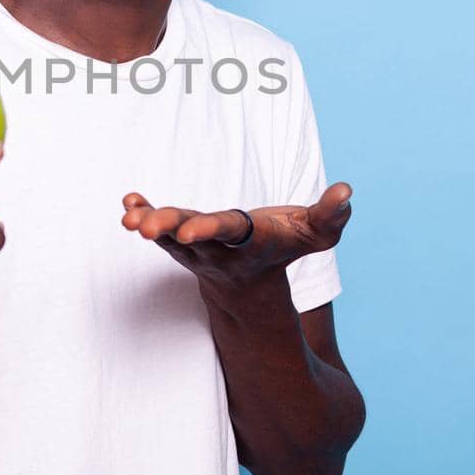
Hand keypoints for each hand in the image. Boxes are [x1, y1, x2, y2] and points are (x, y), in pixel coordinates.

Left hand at [119, 182, 353, 292]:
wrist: (252, 284)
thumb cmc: (285, 245)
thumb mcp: (315, 234)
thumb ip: (330, 214)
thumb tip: (346, 191)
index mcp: (250, 241)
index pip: (228, 232)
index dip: (207, 229)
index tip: (187, 232)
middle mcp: (218, 247)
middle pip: (191, 237)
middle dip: (169, 230)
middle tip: (145, 230)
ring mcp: (194, 245)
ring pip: (167, 236)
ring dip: (148, 224)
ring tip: (128, 218)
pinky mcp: (177, 238)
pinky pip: (156, 227)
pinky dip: (141, 213)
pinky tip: (128, 202)